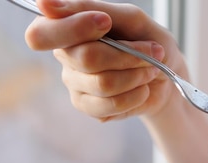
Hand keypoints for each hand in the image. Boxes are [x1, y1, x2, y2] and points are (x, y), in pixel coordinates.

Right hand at [25, 0, 187, 120]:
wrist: (166, 76)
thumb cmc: (147, 42)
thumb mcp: (129, 17)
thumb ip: (91, 8)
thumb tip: (44, 5)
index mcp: (66, 28)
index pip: (42, 33)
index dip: (74, 29)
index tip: (105, 23)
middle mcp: (64, 56)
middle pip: (87, 58)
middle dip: (127, 55)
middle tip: (151, 51)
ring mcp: (74, 83)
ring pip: (103, 84)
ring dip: (136, 76)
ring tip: (148, 70)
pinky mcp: (88, 106)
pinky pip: (111, 105)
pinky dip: (135, 96)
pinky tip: (140, 89)